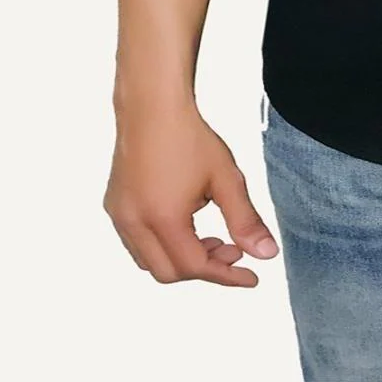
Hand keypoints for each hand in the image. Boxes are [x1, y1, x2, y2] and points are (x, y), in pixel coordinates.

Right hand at [104, 100, 279, 286]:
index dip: (226, 275)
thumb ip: (245, 221)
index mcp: (163, 220)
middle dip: (203, 267)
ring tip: (211, 235)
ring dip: (180, 258)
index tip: (251, 276)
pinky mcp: (114, 205)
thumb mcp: (226, 178)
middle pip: (169, 272)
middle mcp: (134, 224)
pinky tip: (184, 221)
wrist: (153, 105)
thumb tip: (266, 255)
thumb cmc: (190, 137)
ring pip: (149, 260)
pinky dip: (162, 244)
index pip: (195, 267)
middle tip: (231, 250)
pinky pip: (136, 241)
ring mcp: (119, 215)